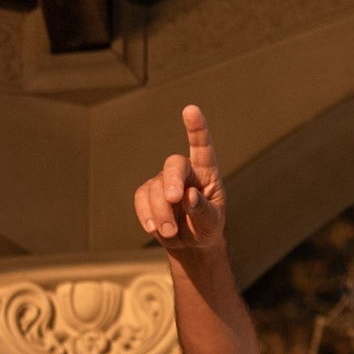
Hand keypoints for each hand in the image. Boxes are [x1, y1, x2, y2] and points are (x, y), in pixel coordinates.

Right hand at [135, 104, 229, 267]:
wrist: (190, 244)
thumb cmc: (206, 228)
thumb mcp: (211, 223)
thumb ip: (203, 210)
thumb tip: (189, 195)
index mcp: (206, 174)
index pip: (202, 148)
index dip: (197, 129)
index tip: (190, 110)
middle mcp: (185, 172)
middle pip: (173, 165)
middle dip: (171, 181)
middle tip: (173, 199)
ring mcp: (164, 180)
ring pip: (155, 188)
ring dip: (161, 212)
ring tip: (170, 232)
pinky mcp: (147, 193)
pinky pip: (141, 198)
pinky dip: (146, 214)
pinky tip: (154, 228)